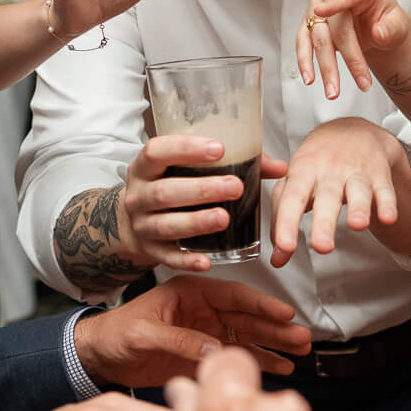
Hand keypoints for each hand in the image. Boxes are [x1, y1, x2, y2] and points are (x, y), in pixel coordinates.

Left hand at [75, 273, 313, 382]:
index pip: (233, 295)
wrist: (98, 357)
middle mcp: (204, 311)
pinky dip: (259, 363)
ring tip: (300, 352)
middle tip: (301, 337)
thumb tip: (212, 350)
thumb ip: (178, 340)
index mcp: (190, 292)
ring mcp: (207, 334)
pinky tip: (280, 367)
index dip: (261, 304)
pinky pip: (236, 359)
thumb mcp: (143, 333)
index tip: (284, 313)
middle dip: (276, 327)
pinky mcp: (204, 357)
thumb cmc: (115, 334)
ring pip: (248, 338)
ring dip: (274, 345)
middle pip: (248, 318)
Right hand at [111, 135, 289, 274]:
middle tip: (235, 187)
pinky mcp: (150, 251)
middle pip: (165, 192)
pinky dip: (187, 261)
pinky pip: (168, 257)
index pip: (157, 152)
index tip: (218, 149)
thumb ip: (233, 162)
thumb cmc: (169, 185)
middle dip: (201, 190)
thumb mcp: (185, 169)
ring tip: (224, 219)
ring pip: (166, 225)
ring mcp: (142, 225)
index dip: (185, 149)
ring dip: (196, 222)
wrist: (131, 222)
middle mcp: (138, 196)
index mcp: (145, 168)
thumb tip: (279, 168)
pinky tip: (207, 261)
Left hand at [269, 117, 409, 261]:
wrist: (351, 130)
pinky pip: (385, 189)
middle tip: (322, 247)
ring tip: (357, 226)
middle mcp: (329, 171)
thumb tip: (278, 259)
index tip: (285, 247)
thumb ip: (284, 221)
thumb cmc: (317, 162)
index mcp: (303, 172)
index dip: (286, 223)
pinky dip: (388, 203)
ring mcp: (356, 172)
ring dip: (359, 208)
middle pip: (326, 197)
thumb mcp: (295, 184)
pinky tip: (388, 218)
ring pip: (358, 191)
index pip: (292, 199)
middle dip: (324, 223)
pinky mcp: (379, 175)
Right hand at [295, 0, 410, 100]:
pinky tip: (309, 78)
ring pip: (316, 38)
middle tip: (361, 82)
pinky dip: (305, 62)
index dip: (334, 3)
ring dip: (324, 67)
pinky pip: (303, 44)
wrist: (377, 29)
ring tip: (333, 91)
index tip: (322, 12)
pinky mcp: (309, 25)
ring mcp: (318, 8)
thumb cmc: (387, 21)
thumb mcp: (398, 23)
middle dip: (348, 58)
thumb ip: (391, 27)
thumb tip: (379, 33)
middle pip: (335, 25)